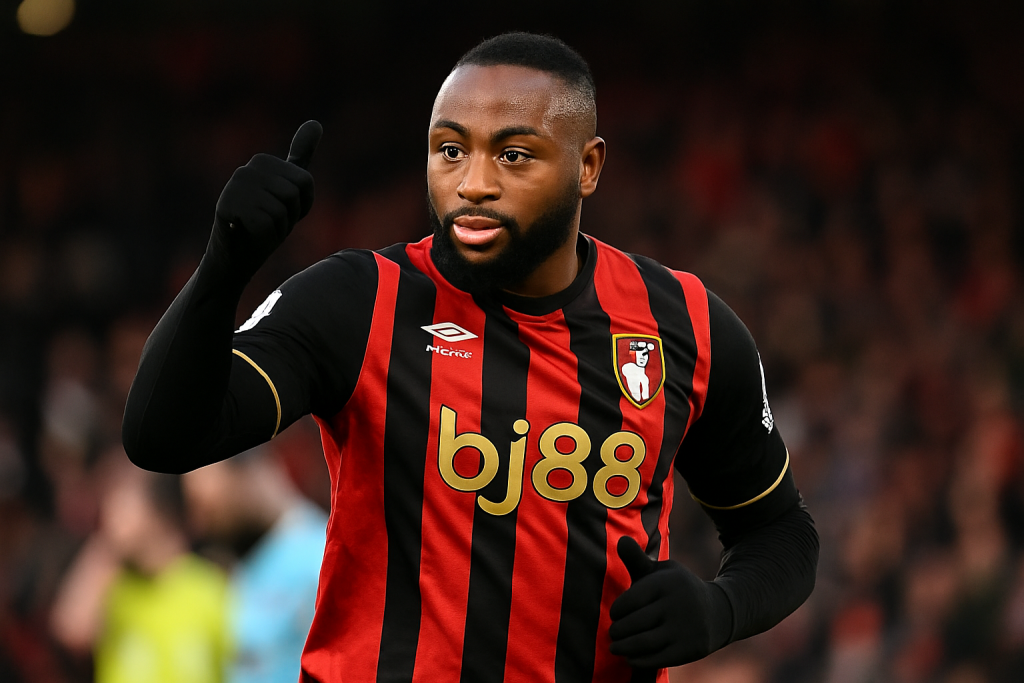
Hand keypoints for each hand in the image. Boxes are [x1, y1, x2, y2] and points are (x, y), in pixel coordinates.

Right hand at [210, 120, 321, 277]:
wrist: (235, 257)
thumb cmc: (265, 224)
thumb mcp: (288, 190)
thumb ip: (300, 156)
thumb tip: (316, 122)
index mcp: (262, 162)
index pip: (306, 182)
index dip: (302, 205)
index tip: (283, 211)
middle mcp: (246, 170)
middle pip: (295, 193)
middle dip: (290, 216)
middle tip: (270, 222)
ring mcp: (234, 188)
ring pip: (282, 209)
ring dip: (278, 228)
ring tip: (260, 228)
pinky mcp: (227, 207)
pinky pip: (267, 222)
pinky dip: (265, 236)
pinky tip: (249, 234)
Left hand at [609, 536, 729, 668]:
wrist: (718, 612)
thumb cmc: (677, 589)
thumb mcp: (661, 571)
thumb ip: (638, 559)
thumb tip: (621, 541)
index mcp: (668, 582)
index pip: (630, 600)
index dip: (617, 610)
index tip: (615, 614)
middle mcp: (678, 604)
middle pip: (634, 623)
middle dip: (618, 630)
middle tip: (613, 632)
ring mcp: (686, 628)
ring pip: (643, 642)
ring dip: (623, 647)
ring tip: (616, 646)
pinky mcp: (690, 649)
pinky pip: (657, 658)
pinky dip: (638, 660)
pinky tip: (630, 657)